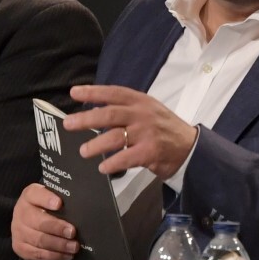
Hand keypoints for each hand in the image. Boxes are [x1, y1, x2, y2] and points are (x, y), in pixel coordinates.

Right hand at [10, 182, 80, 259]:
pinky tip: (67, 255)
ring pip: (39, 240)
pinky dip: (54, 256)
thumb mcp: (51, 198)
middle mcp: (21, 213)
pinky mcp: (20, 248)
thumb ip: (62, 199)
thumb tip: (81, 206)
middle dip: (57, 228)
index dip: (47, 199)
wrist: (27, 223)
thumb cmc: (46, 209)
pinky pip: (38, 254)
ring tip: (74, 247)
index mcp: (29, 196)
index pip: (35, 194)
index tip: (59, 204)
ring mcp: (18, 232)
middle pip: (38, 221)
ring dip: (59, 245)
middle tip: (72, 232)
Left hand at [65, 85, 198, 179]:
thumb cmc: (164, 129)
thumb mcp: (148, 111)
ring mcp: (147, 133)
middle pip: (109, 114)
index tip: (74, 93)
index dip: (93, 92)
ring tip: (83, 151)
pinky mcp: (150, 151)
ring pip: (115, 137)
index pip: (114, 93)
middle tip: (68, 124)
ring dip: (96, 145)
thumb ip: (126, 109)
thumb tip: (94, 111)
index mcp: (141, 101)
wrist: (190, 147)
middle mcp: (142, 114)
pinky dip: (112, 163)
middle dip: (86, 119)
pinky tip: (103, 168)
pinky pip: (126, 158)